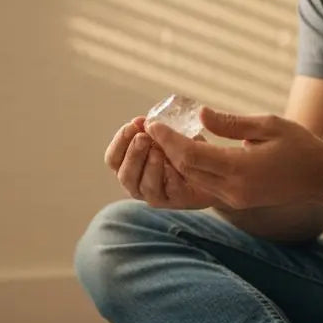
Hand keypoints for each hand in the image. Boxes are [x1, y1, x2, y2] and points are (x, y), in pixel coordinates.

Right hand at [104, 116, 219, 209]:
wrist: (210, 169)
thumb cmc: (181, 151)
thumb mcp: (165, 136)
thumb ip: (152, 130)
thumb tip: (141, 121)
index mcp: (130, 167)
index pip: (113, 159)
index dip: (120, 142)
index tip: (132, 125)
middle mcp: (137, 184)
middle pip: (124, 175)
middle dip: (133, 154)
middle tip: (144, 137)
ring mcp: (156, 196)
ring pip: (144, 187)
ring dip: (150, 167)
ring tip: (159, 152)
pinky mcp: (176, 201)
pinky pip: (169, 193)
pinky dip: (170, 179)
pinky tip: (174, 167)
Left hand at [146, 107, 322, 209]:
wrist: (320, 178)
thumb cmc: (298, 145)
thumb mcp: (268, 125)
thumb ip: (231, 123)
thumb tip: (200, 115)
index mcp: (241, 169)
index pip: (192, 154)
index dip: (168, 139)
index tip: (153, 123)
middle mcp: (233, 189)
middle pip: (186, 170)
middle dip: (165, 150)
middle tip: (150, 128)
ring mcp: (234, 198)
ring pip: (192, 179)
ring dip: (174, 161)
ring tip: (161, 139)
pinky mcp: (235, 201)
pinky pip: (204, 185)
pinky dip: (189, 169)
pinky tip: (182, 152)